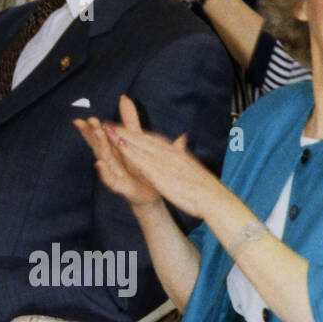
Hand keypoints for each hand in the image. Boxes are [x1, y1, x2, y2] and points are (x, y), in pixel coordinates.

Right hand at [73, 97, 163, 209]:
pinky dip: (104, 172)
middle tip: (87, 121)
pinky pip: (110, 179)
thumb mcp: (135, 139)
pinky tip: (99, 163)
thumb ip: (129, 119)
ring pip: (103, 158)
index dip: (89, 129)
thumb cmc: (138, 166)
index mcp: (112, 149)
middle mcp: (109, 160)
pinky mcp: (120, 185)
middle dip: (92, 134)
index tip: (81, 119)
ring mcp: (113, 173)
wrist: (150, 192)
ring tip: (95, 134)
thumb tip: (124, 97)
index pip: (98, 137)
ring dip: (98, 146)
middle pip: (98, 146)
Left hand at [97, 94, 228, 221]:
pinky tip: (119, 146)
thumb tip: (182, 138)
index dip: (136, 133)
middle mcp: (169, 154)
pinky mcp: (161, 174)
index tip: (122, 127)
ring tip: (108, 129)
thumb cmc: (204, 187)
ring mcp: (165, 163)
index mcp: (176, 153)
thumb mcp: (192, 166)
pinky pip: (143, 160)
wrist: (214, 198)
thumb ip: (182, 152)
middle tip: (108, 123)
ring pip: (140, 145)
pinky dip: (131, 151)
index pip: (152, 140)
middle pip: (143, 139)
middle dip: (125, 131)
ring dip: (123, 136)